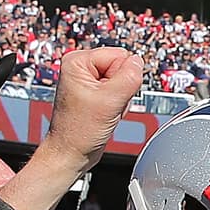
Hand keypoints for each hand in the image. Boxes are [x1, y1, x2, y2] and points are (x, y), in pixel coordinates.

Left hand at [0, 48, 143, 209]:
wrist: (71, 154)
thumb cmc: (79, 132)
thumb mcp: (110, 101)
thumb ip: (129, 76)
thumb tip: (138, 61)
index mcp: (77, 61)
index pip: (120, 55)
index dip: (122, 78)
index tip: (108, 96)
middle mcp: (81, 68)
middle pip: (122, 67)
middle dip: (121, 89)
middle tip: (106, 106)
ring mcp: (88, 81)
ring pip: (123, 81)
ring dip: (120, 99)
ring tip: (104, 112)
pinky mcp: (95, 93)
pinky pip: (119, 92)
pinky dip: (117, 105)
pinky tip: (105, 114)